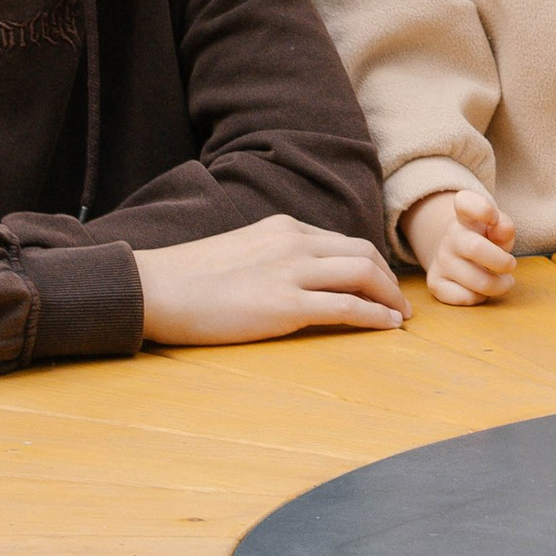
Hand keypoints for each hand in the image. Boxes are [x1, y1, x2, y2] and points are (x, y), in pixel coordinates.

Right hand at [133, 212, 405, 346]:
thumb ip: (270, 257)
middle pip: (364, 253)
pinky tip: (387, 326)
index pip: (342, 241)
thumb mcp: (239, 251)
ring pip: (363, 274)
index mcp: (283, 228)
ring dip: (390, 297)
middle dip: (389, 279)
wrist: (155, 288)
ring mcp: (291, 272)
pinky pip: (347, 306)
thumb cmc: (188, 278)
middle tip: (400, 304)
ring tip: (400, 318)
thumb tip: (291, 278)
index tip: (381, 284)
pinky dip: (375, 315)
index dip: (371, 263)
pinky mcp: (285, 305)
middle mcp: (294, 242)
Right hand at [401, 184, 518, 306]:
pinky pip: (463, 297)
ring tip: (503, 281)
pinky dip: (480, 298)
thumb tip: (503, 229)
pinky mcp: (435, 283)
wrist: (457, 256)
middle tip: (511, 265)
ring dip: (497, 285)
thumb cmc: (486, 240)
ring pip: (475, 280)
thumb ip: (504, 228)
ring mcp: (440, 260)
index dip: (482, 208)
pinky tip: (482, 291)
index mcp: (465, 216)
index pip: (465, 202)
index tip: (493, 218)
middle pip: (475, 248)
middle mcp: (450, 236)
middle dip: (501, 262)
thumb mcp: (498, 229)